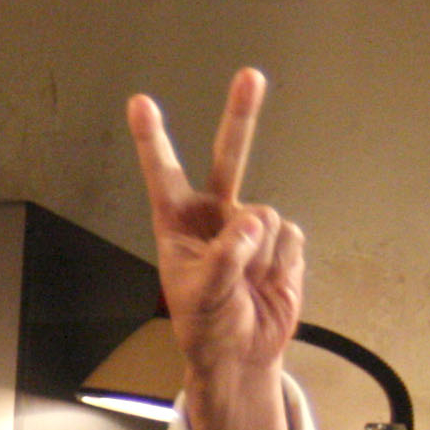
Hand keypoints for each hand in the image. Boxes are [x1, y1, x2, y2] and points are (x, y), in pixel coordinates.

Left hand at [125, 68, 302, 429]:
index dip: (154, 139)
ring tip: (246, 284)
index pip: (165, 174)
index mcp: (178, 225)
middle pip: (229, 157)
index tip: (140, 103)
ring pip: (266, 218)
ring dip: (259, 253)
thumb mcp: (203, 295)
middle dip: (241, 116)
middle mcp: (215, 216)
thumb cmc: (207, 325)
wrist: (243, 352)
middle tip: (250, 76)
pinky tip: (269, 282)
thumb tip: (256, 219)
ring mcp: (251, 226)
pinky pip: (290, 239)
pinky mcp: (283, 241)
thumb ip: (227, 255)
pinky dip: (282, 263)